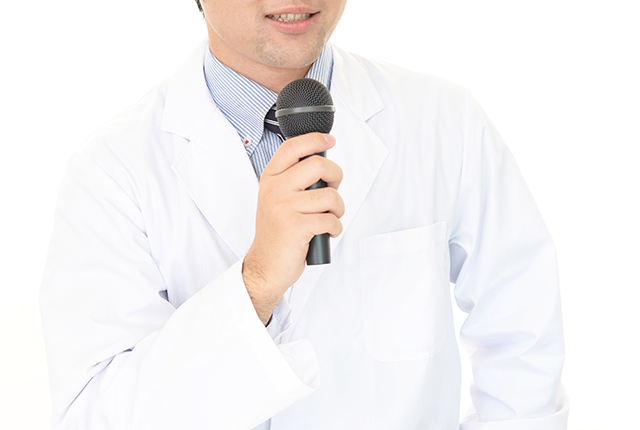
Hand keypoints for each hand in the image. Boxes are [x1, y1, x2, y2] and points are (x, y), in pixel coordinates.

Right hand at [242, 133, 344, 324]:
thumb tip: (323, 164)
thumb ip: (293, 180)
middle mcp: (274, 190)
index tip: (329, 141)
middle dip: (336, 177)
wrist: (266, 265)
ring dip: (338, 209)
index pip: (292, 148)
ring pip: (330, 196)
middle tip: (332, 191)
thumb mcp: (277, 199)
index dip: (315, 140)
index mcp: (270, 179)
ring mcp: (284, 207)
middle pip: (318, 165)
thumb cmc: (277, 233)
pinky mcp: (295, 227)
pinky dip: (335, 227)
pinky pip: (330, 219)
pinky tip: (326, 232)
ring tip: (329, 218)